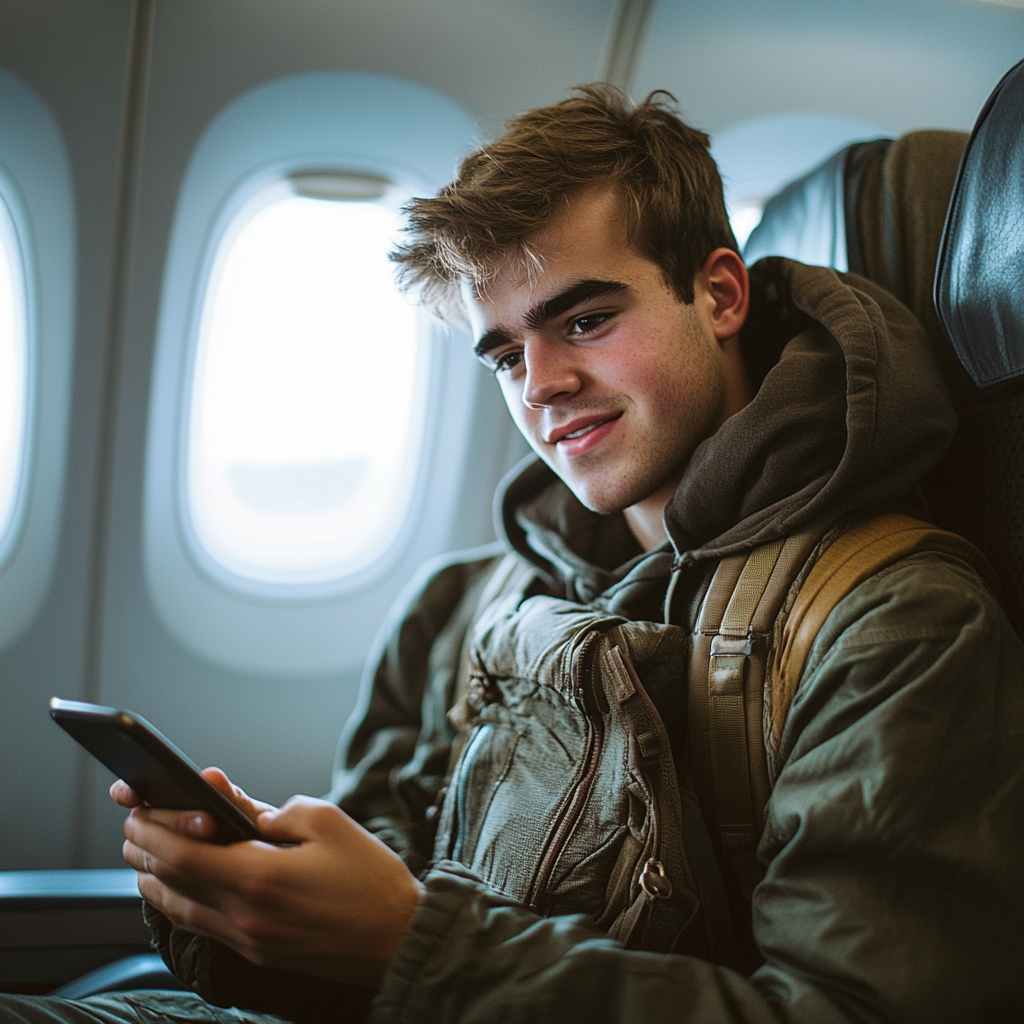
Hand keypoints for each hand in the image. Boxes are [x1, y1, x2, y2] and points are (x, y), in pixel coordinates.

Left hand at [114, 769, 422, 986]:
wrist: (398, 938)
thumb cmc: (370, 879)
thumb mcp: (328, 823)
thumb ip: (276, 811)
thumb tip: (239, 806)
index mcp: (260, 875)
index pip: (183, 853)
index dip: (154, 830)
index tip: (139, 809)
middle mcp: (245, 913)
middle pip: (172, 883)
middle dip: (144, 852)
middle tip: (132, 827)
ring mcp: (249, 939)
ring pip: (181, 911)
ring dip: (154, 882)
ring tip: (142, 859)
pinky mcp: (258, 953)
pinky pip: (203, 928)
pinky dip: (180, 906)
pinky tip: (177, 893)